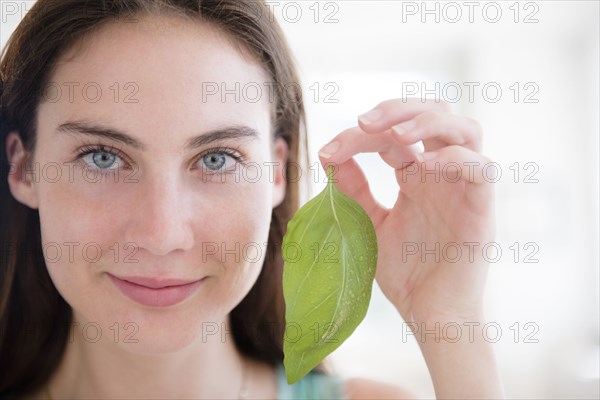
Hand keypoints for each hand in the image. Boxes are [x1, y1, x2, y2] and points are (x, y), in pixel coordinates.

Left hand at [317, 99, 495, 325]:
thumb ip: (355, 191)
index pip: (392, 136)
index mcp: (416, 176)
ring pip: (465, 130)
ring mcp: (464, 188)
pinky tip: (422, 166)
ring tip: (394, 133)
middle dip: (397, 109)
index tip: (327, 152)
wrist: (429, 314)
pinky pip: (481, 169)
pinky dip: (454, 159)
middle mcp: (442, 175)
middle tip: (363, 122)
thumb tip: (330, 156)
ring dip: (428, 122)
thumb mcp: (370, 225)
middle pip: (435, 114)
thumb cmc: (406, 273)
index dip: (359, 136)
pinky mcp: (482, 208)